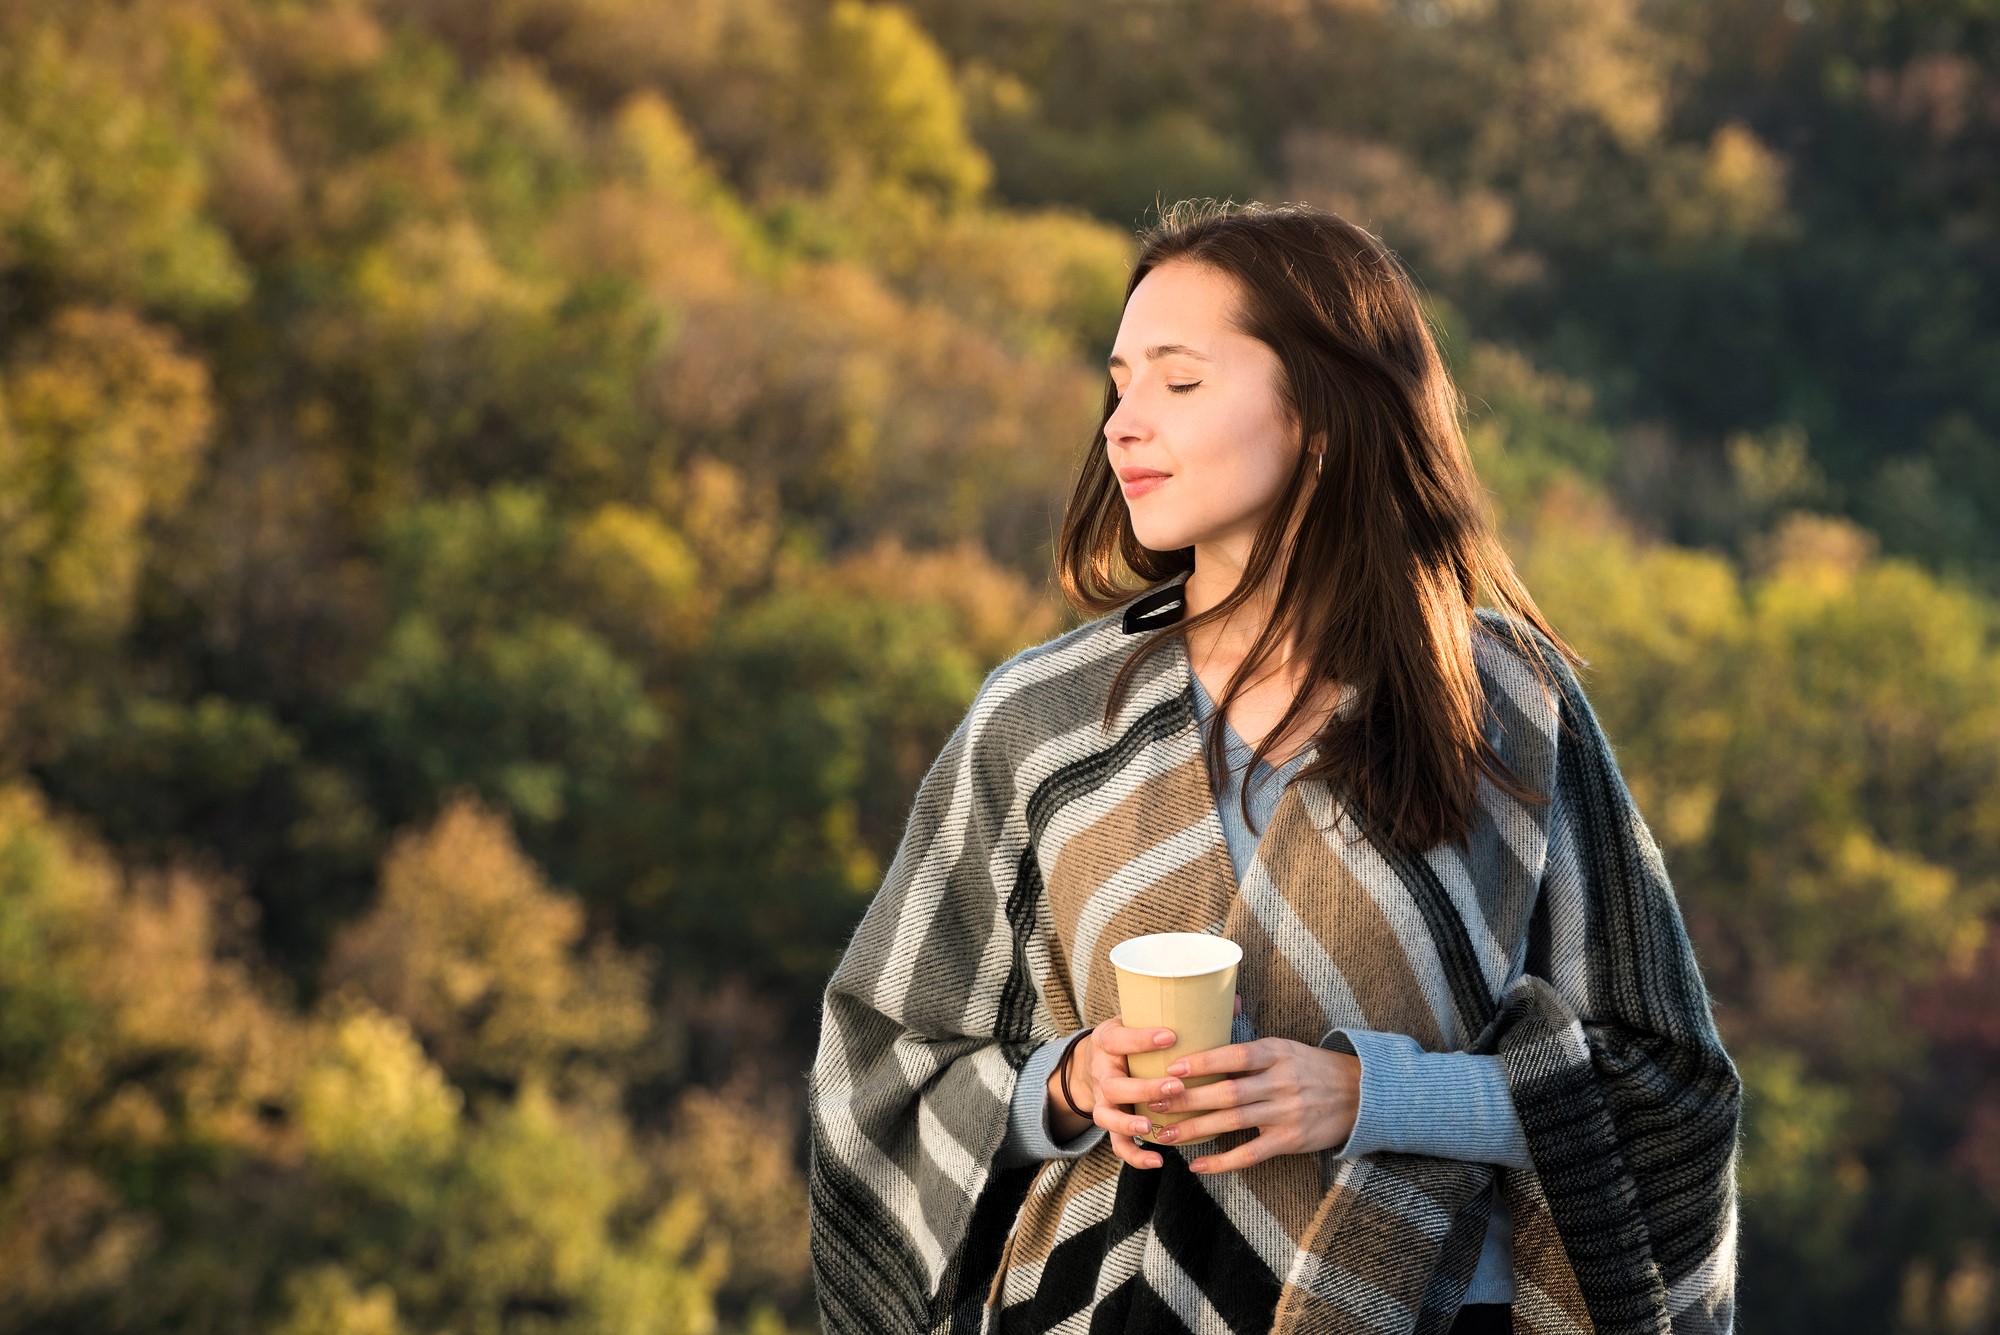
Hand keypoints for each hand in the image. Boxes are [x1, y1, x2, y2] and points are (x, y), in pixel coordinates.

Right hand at [1054, 997, 1251, 1170]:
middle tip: (1175, 1087)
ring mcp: (1103, 1101)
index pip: (1120, 1039)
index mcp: (1108, 1040)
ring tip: (1152, 1127)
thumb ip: (1182, 1014)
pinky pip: (1117, 1144)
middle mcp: (1101, 1072)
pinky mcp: (1110, 1123)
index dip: (1142, 1039)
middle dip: (1145, 1087)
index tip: (1171, 1036)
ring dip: (1130, 1123)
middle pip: (1114, 1084)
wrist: (1096, 1062)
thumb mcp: (1142, 1020)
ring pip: (1108, 1116)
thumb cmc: (1130, 1039)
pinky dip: (1135, 1155)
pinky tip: (1157, 1160)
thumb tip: (1234, 1001)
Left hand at [1138, 1036, 1360, 1173]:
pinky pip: (1251, 1154)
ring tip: (1165, 1134)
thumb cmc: (1310, 1067)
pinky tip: (1198, 1165)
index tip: (1171, 1067)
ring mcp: (1285, 1112)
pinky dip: (1223, 1161)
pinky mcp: (1290, 1140)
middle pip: (1227, 1091)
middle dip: (1188, 1098)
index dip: (1203, 1061)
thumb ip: (1248, 1047)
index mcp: (1276, 1053)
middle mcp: (1280, 1081)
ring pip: (1233, 1122)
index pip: (1235, 1054)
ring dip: (1196, 1129)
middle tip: (1155, 1101)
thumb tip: (1210, 1023)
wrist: (1358, 1094)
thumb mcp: (1284, 1047)